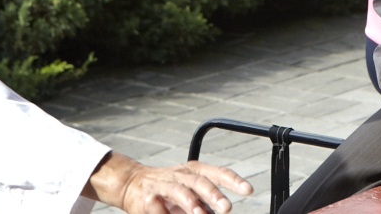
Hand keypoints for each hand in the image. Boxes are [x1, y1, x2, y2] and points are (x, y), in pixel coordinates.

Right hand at [82, 151, 252, 213]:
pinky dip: (165, 213)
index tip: (248, 190)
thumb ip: (206, 203)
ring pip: (180, 191)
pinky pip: (158, 207)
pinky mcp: (147, 198)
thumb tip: (221, 213)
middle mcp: (180, 175)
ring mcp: (163, 185)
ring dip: (191, 203)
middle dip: (214, 194)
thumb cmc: (168, 189)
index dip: (233, 180)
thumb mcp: (190, 192)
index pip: (217, 172)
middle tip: (227, 207)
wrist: (132, 184)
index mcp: (194, 171)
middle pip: (200, 181)